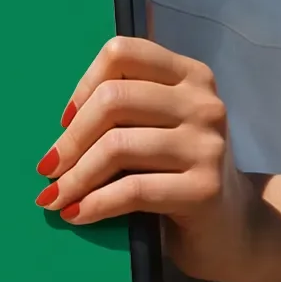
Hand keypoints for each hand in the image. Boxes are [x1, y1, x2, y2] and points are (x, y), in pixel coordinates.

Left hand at [34, 35, 264, 281]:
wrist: (232, 227)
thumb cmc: (179, 172)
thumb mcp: (158, 128)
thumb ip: (125, 111)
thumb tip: (60, 126)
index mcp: (189, 75)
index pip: (122, 53)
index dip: (84, 85)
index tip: (66, 120)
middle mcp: (203, 102)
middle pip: (113, 100)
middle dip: (70, 139)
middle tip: (49, 168)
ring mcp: (207, 145)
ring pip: (117, 147)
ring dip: (75, 177)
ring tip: (55, 196)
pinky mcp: (205, 188)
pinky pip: (132, 190)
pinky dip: (95, 203)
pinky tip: (77, 213)